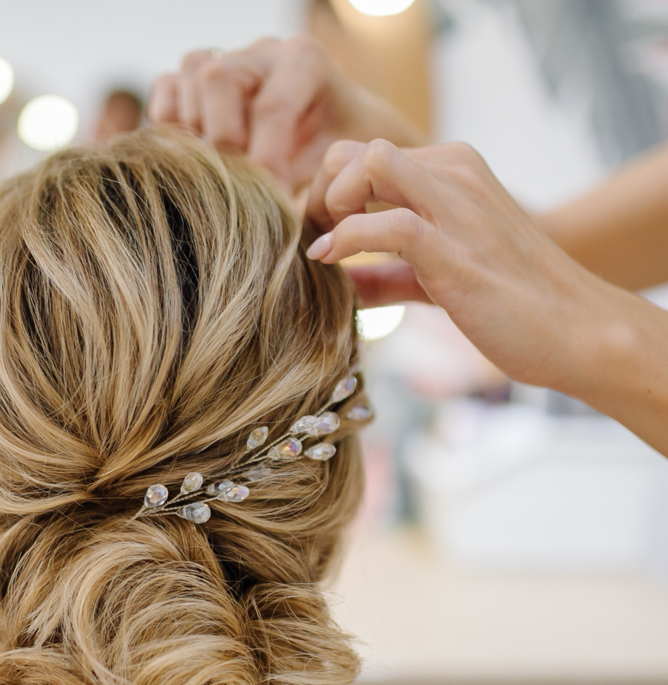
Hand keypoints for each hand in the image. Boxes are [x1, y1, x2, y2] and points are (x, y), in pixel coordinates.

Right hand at [148, 37, 423, 190]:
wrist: (326, 136)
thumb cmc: (337, 155)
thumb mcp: (344, 168)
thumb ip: (327, 192)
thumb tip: (303, 238)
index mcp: (302, 62)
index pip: (272, 106)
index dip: (267, 161)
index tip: (272, 202)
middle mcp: (257, 54)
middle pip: (216, 79)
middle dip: (223, 142)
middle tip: (237, 187)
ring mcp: (220, 63)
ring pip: (186, 84)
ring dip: (195, 139)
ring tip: (219, 177)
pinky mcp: (189, 85)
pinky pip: (164, 101)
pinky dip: (169, 134)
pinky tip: (196, 165)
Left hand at [303, 139, 667, 454]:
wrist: (576, 330)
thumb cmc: (510, 304)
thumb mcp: (436, 279)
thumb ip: (387, 276)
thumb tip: (338, 284)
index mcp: (451, 172)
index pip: (363, 155)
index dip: (326, 192)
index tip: (316, 236)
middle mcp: (454, 175)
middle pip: (355, 151)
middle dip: (319, 193)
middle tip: (313, 240)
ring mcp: (457, 208)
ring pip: (369, 166)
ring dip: (329, 204)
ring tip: (322, 248)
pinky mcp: (457, 251)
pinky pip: (387, 225)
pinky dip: (346, 241)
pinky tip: (331, 264)